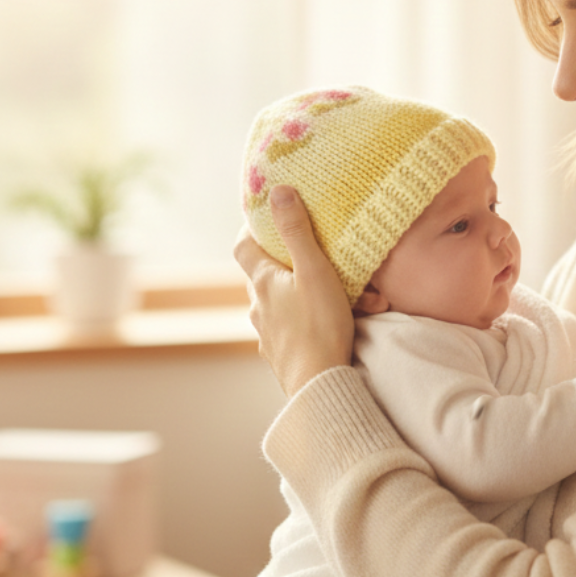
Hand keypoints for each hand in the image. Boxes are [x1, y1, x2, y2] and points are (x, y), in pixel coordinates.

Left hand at [234, 186, 355, 396]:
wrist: (319, 385)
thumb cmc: (319, 326)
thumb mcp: (314, 270)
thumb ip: (297, 231)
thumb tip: (278, 191)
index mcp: (262, 282)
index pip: (243, 246)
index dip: (252, 228)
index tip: (268, 215)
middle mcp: (259, 306)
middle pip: (262, 274)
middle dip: (283, 261)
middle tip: (310, 253)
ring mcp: (267, 333)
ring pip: (278, 302)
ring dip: (299, 293)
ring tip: (332, 292)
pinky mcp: (281, 354)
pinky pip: (289, 328)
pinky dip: (305, 319)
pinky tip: (328, 322)